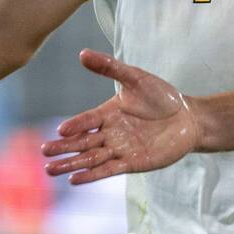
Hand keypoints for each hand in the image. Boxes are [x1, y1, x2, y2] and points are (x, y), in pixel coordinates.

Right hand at [41, 50, 200, 183]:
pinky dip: (92, 175)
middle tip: (44, 152)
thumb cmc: (163, 96)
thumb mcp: (136, 78)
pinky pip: (109, 169)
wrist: (189, 118)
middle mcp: (110, 132)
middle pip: (82, 142)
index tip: (60, 130)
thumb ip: (110, 66)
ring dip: (71, 164)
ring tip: (50, 170)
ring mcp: (120, 149)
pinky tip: (75, 179)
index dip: (75, 125)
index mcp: (108, 112)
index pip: (86, 120)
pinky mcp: (132, 163)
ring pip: (91, 158)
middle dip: (63, 148)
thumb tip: (82, 53)